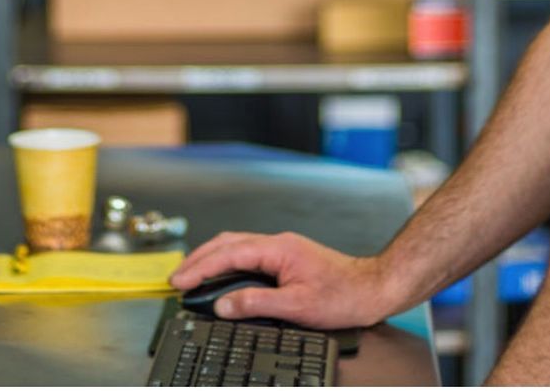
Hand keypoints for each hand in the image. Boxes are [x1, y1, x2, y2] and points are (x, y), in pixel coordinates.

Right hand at [169, 231, 398, 329]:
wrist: (372, 289)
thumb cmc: (343, 295)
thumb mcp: (297, 306)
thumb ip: (256, 303)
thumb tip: (223, 305)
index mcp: (277, 248)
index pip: (228, 253)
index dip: (200, 268)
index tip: (180, 282)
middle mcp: (277, 243)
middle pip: (227, 243)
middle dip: (198, 260)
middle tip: (177, 279)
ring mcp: (282, 248)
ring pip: (236, 246)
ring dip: (211, 259)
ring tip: (192, 276)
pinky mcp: (286, 257)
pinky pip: (248, 254)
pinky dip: (227, 263)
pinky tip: (222, 276)